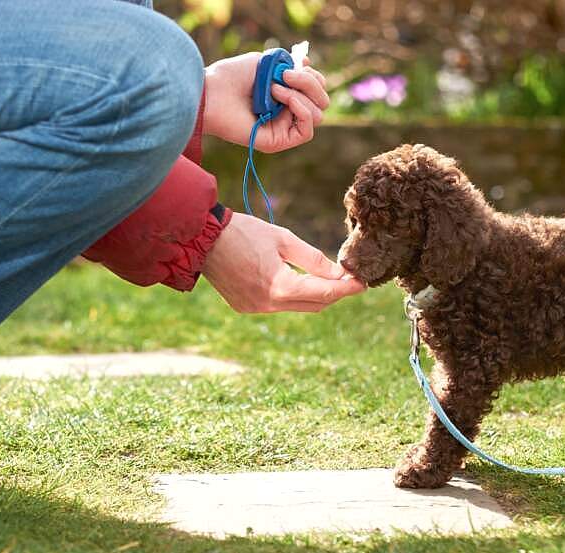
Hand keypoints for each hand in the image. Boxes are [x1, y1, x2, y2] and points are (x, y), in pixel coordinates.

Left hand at [202, 52, 330, 153]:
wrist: (211, 93)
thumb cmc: (232, 77)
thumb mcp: (266, 62)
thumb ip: (290, 64)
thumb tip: (309, 66)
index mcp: (286, 95)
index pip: (317, 90)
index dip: (313, 77)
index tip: (298, 64)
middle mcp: (287, 112)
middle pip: (322, 102)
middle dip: (310, 84)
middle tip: (286, 74)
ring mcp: (283, 127)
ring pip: (317, 114)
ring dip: (301, 95)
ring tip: (274, 88)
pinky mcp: (278, 141)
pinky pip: (306, 131)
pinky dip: (301, 110)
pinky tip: (283, 99)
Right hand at [202, 212, 365, 312]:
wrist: (202, 240)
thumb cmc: (243, 232)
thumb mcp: (283, 239)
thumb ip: (313, 258)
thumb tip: (339, 273)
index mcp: (280, 287)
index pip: (324, 293)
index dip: (346, 288)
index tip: (362, 283)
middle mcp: (268, 304)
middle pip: (314, 305)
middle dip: (333, 293)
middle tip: (348, 279)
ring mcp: (255, 309)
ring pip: (297, 307)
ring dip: (313, 295)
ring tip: (325, 278)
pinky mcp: (245, 307)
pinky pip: (278, 305)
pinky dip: (291, 295)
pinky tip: (294, 280)